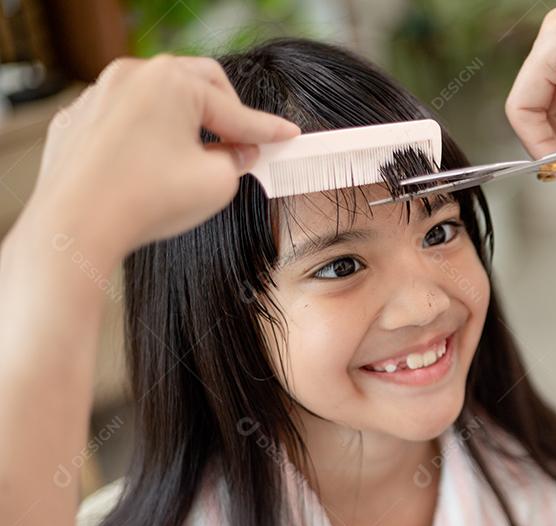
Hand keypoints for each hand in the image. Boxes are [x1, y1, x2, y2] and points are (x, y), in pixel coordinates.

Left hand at [29, 54, 298, 266]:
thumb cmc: (145, 201)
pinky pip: (125, 119)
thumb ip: (239, 160)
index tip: (287, 135)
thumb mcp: (217, 184)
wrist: (75, 226)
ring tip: (195, 158)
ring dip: (184, 121)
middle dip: (225, 112)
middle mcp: (132, 75)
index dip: (267, 129)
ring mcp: (99, 94)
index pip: (235, 109)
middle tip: (243, 142)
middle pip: (197, 84)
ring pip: (158, 98)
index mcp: (173, 82)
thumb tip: (240, 153)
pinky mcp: (77, 120)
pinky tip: (152, 168)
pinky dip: (147, 136)